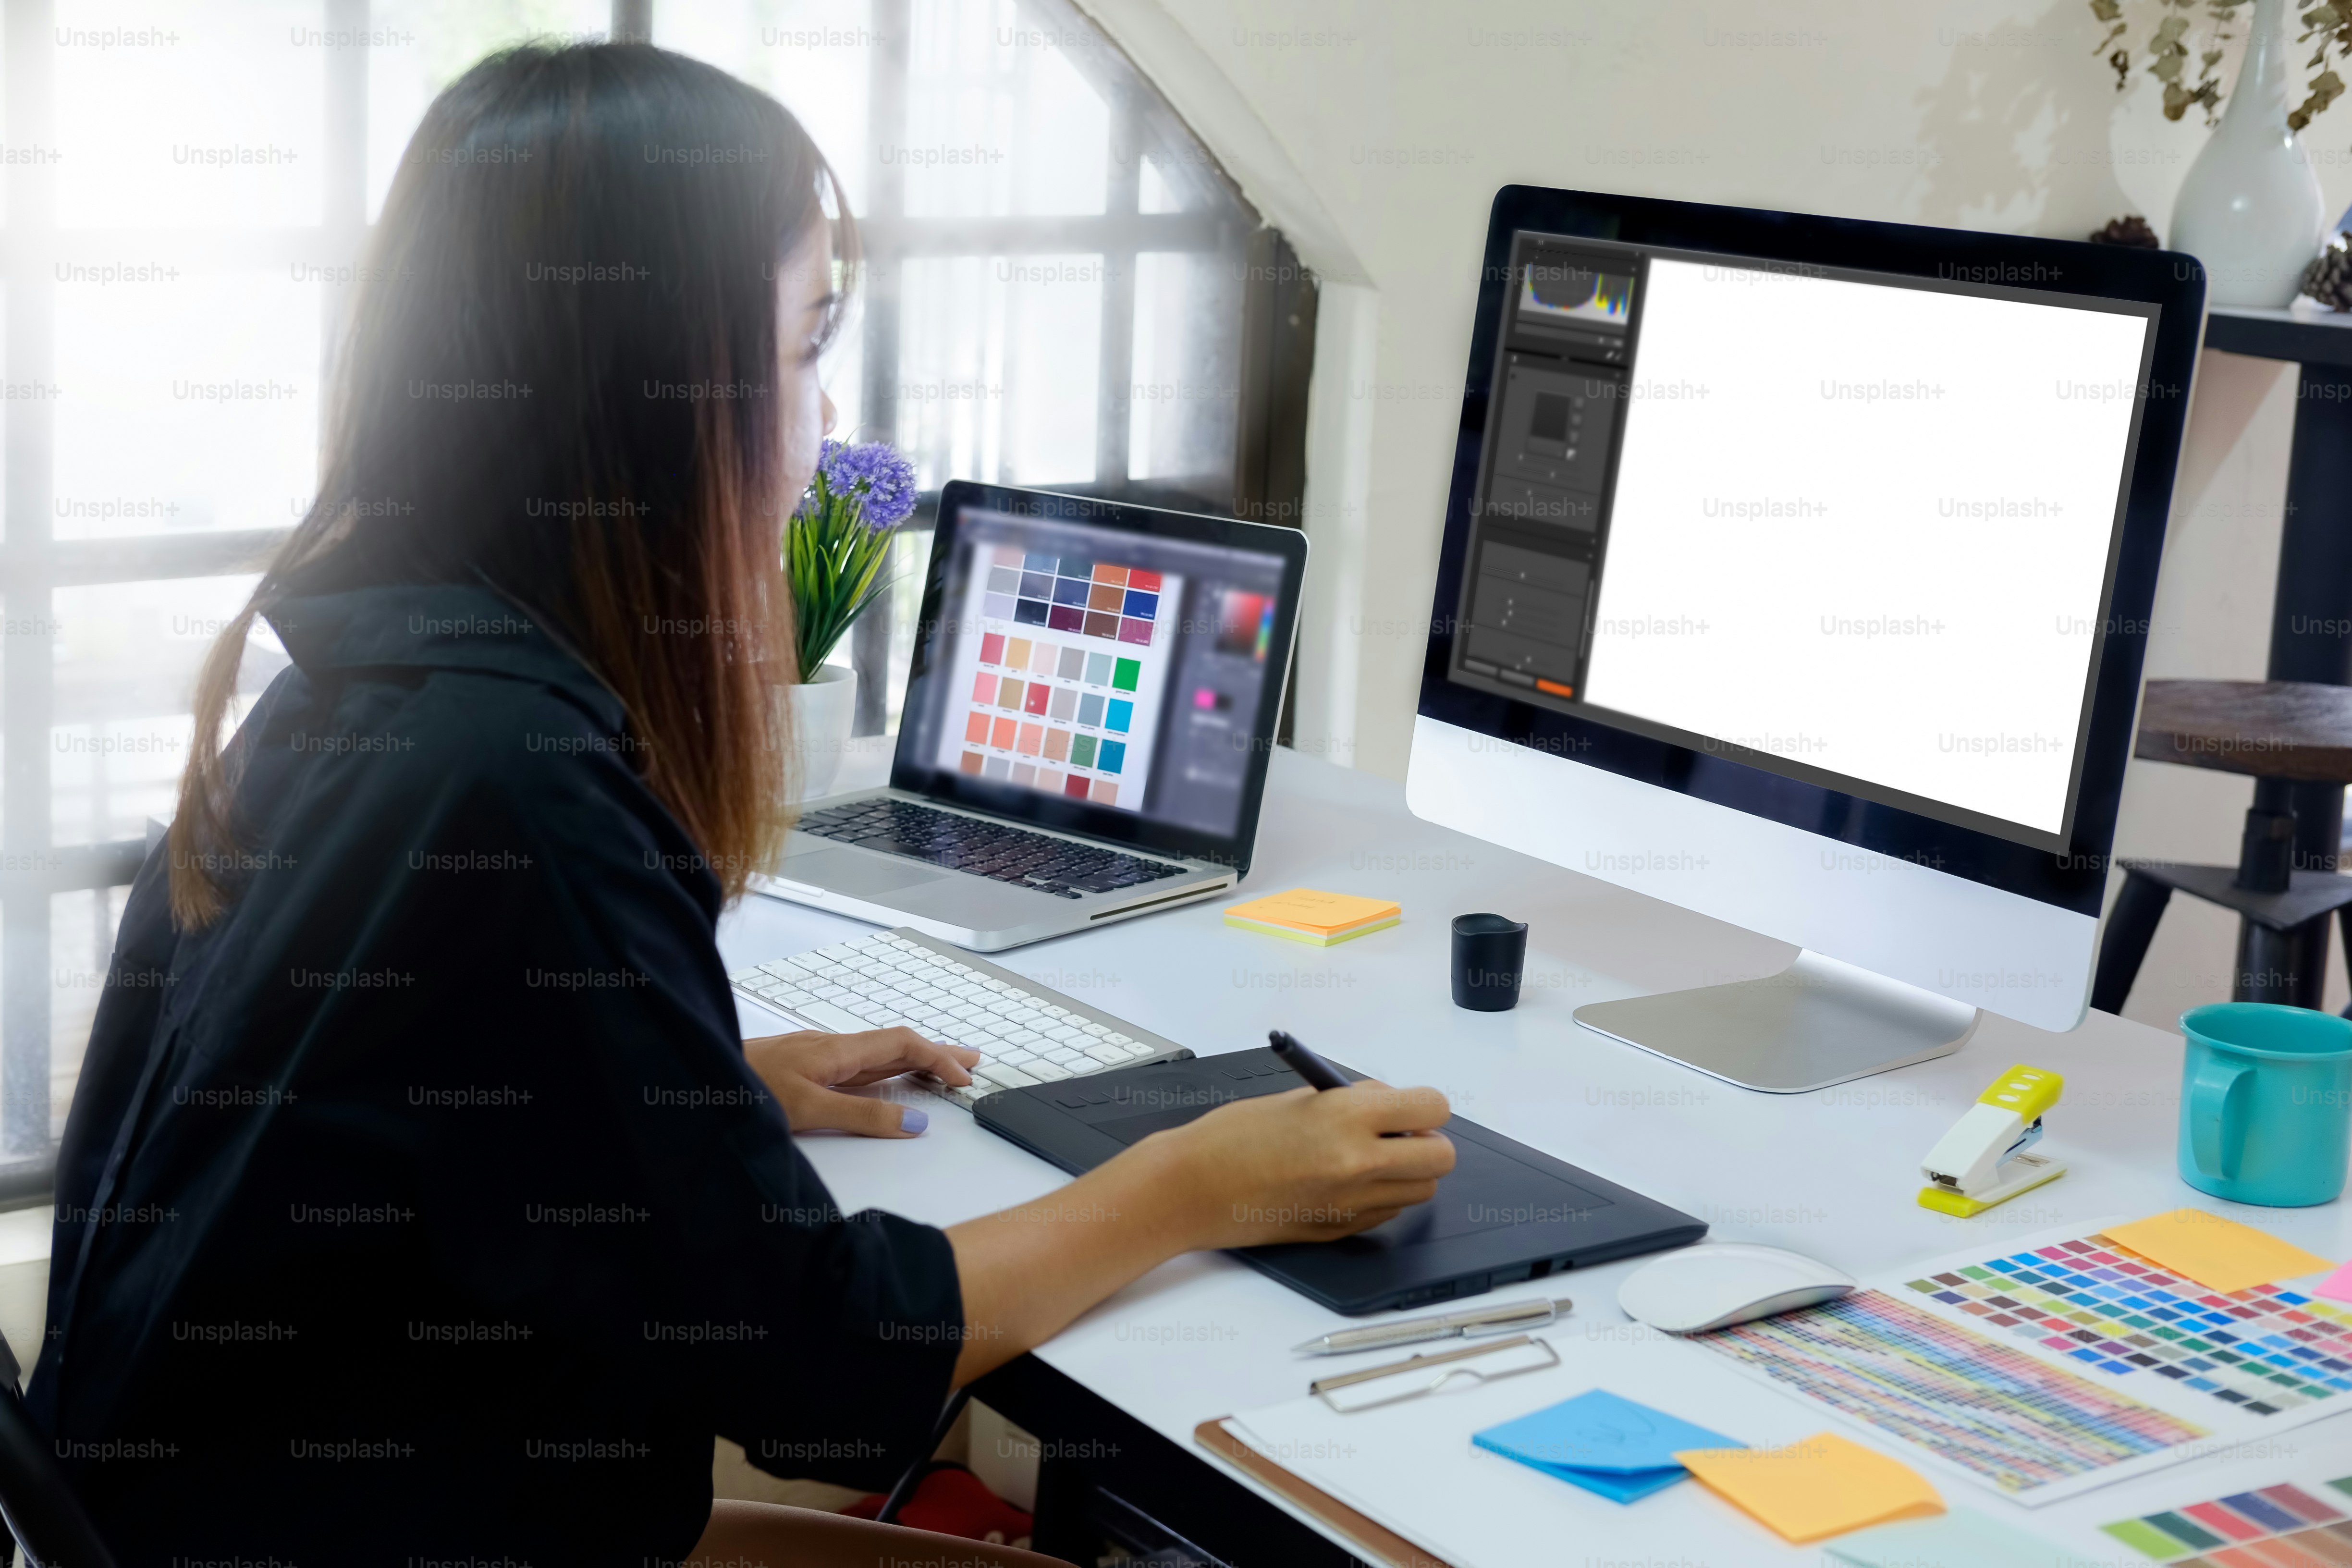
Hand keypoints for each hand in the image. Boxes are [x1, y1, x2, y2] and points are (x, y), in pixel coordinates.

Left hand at [742, 1027, 978, 1137]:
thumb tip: (913, 1123)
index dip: (938, 1058)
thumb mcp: (809, 1110)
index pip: (902, 1045)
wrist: (698, 1075)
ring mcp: (818, 1057)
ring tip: (940, 1070)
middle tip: (970, 1062)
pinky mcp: (804, 1069)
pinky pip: (858, 1065)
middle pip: (896, 1045)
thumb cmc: (744, 1090)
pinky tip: (886, 1081)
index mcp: (837, 1050)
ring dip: (913, 1060)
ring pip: (877, 1055)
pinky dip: (886, 1070)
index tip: (963, 1078)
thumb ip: (862, 1117)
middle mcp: (831, 1048)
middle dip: (936, 1052)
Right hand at [943, 1078, 1454, 1381]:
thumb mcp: (1298, 1099)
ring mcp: (1352, 1203)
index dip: (1425, 1107)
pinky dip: (1381, 1197)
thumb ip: (1352, 1102)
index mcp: (1347, 1118)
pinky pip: (1389, 1213)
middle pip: (1440, 1159)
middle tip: (1396, 1134)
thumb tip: (1391, 1105)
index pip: (1431, 1108)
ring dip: (1407, 1173)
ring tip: (1368, 1158)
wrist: (1192, 1188)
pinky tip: (1345, 1183)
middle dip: (1426, 1143)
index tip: (1407, 1107)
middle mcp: (1359, 1162)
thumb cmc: (1232, 1135)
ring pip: (1421, 1191)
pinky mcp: (1340, 1230)